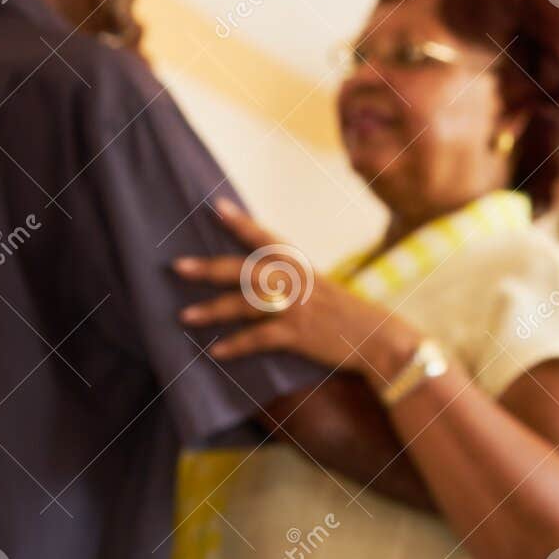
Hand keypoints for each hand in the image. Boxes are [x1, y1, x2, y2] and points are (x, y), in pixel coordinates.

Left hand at [175, 199, 423, 377]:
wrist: (381, 339)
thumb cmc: (353, 317)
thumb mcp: (325, 291)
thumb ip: (297, 283)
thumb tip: (266, 282)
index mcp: (303, 268)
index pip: (268, 239)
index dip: (242, 223)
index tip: (218, 206)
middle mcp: (297, 283)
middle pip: (245, 270)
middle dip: (209, 267)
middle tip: (178, 265)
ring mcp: (297, 308)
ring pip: (245, 304)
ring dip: (212, 310)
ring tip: (184, 315)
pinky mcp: (299, 335)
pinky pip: (259, 339)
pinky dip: (235, 346)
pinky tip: (215, 352)